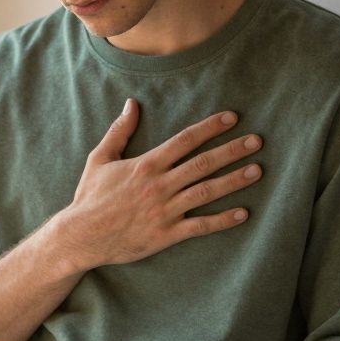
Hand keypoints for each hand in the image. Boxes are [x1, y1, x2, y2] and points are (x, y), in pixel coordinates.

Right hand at [57, 100, 263, 268]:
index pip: (185, 140)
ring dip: (234, 180)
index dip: (210, 127)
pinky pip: (201, 226)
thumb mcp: (100, 159)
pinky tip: (243, 213)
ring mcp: (165, 210)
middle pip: (203, 163)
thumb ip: (119, 131)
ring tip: (257, 170)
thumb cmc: (89, 197)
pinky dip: (223, 220)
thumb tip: (131, 104)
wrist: (82, 236)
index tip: (232, 118)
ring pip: (207, 192)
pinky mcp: (166, 234)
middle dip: (232, 150)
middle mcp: (160, 185)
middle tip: (257, 141)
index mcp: (146, 164)